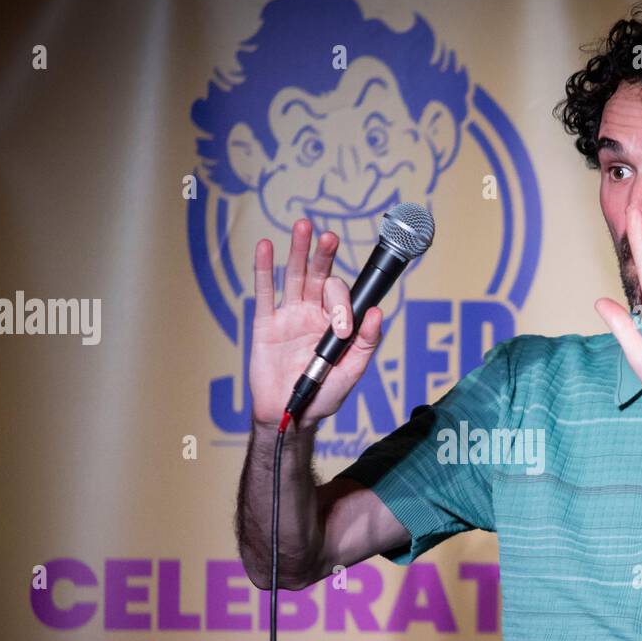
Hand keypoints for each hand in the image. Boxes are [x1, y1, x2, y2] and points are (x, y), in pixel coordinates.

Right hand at [248, 219, 383, 427]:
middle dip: (324, 256)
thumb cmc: (324, 395)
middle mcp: (314, 312)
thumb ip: (365, 343)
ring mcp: (289, 315)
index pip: (341, 299)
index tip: (340, 327)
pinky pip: (264, 293)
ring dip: (298, 251)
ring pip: (294, 276)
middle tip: (330, 238)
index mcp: (336, 322)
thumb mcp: (351, 372)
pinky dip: (263, 269)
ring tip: (303, 227)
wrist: (290, 413)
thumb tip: (378, 313)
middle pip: (320, 276)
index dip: (342, 306)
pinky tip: (265, 246)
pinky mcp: (266, 323)